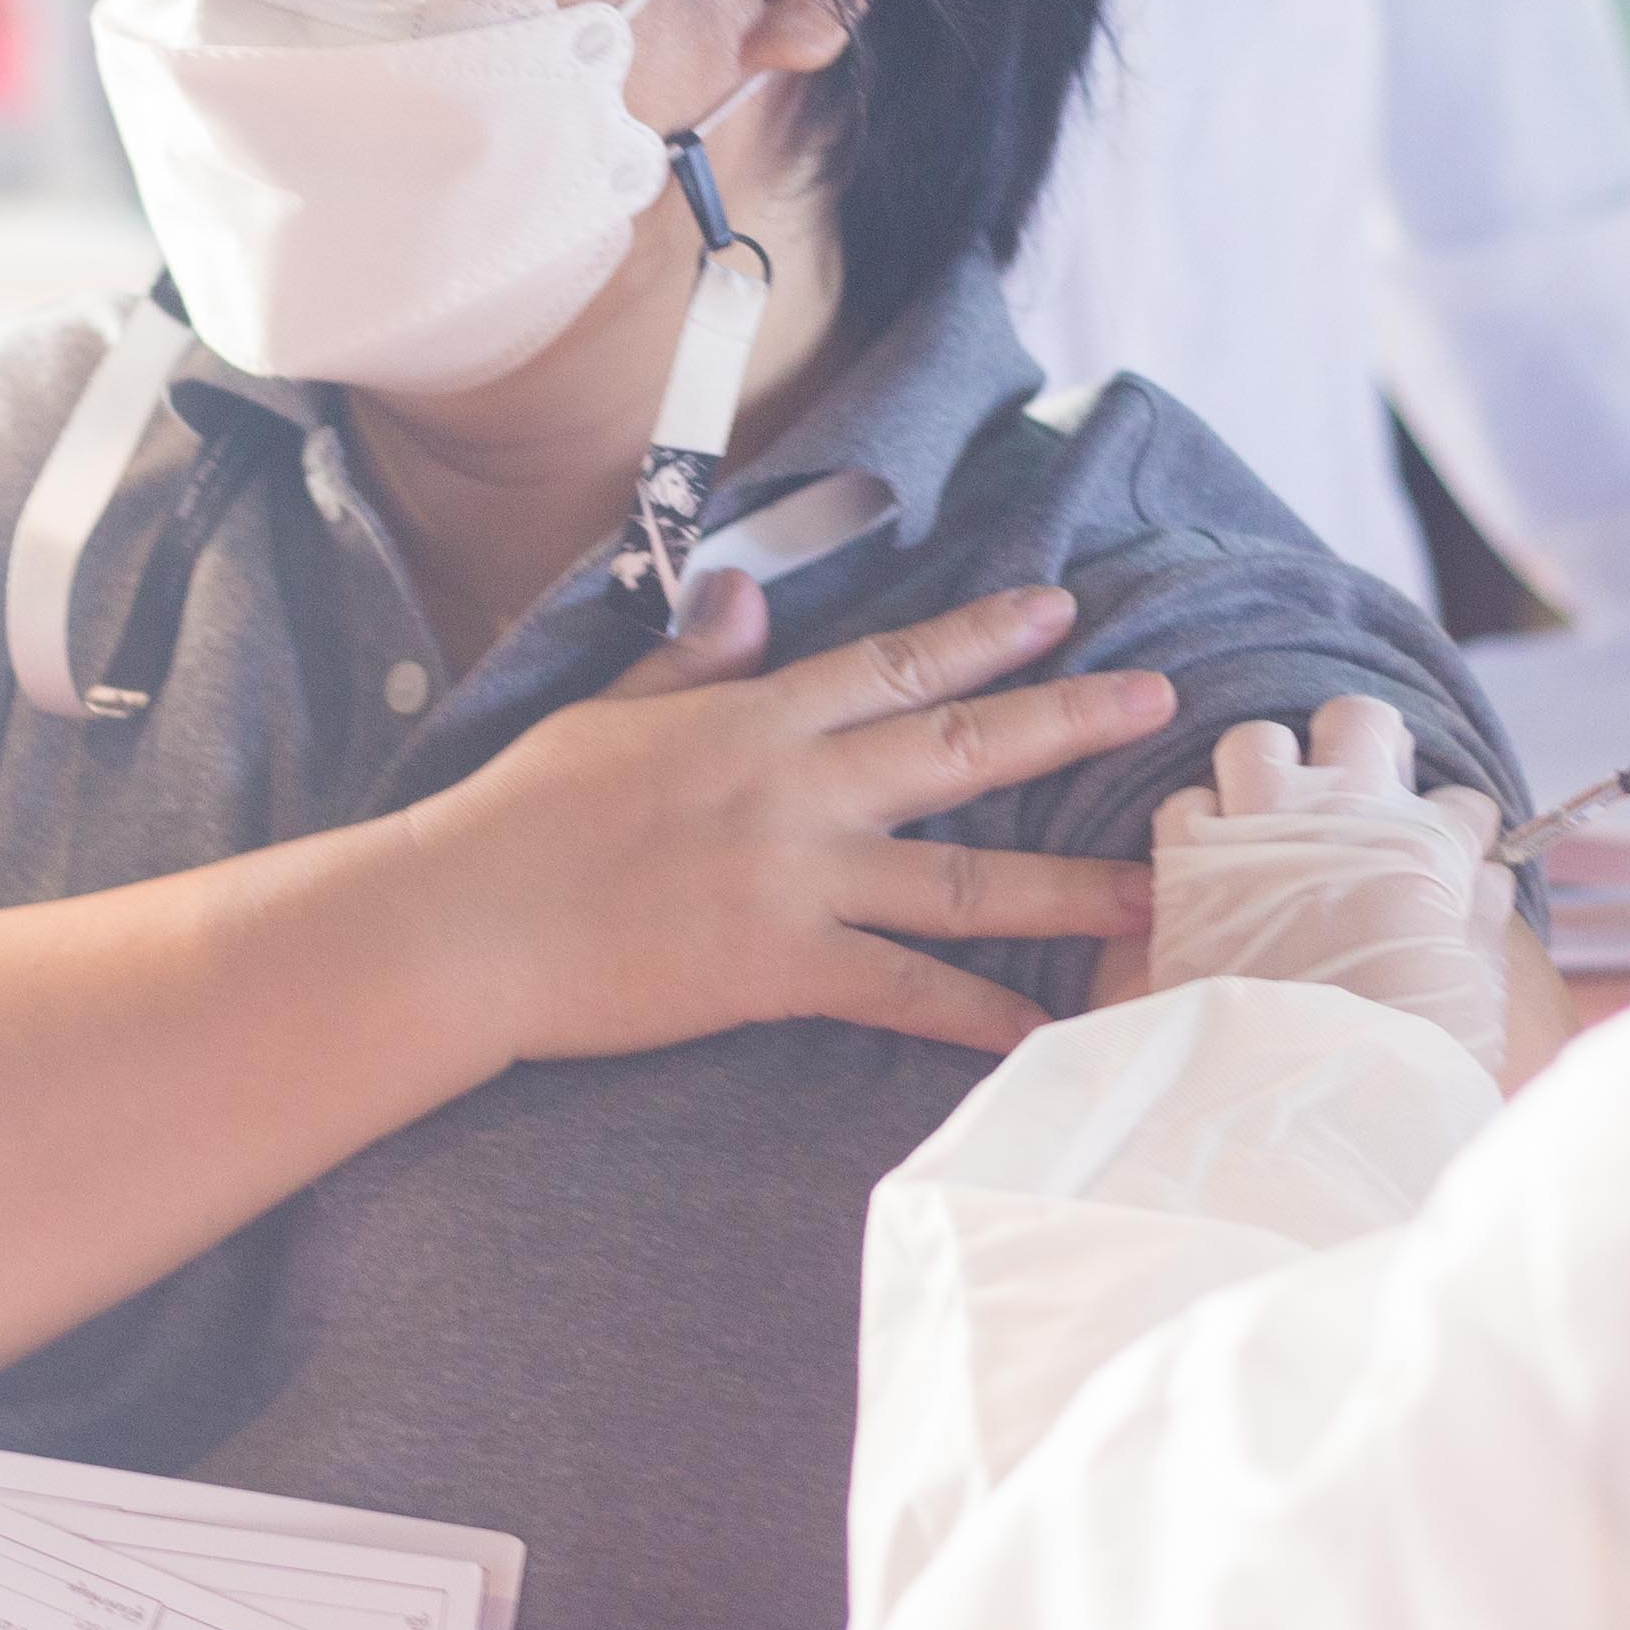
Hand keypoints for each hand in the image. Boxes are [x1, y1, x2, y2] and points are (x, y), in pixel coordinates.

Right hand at [395, 574, 1171, 1061]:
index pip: (897, 663)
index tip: (1060, 611)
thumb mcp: (605, 713)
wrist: (466, 922)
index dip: (985, 635)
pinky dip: (981, 1015)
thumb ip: (689, 662)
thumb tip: (740, 597)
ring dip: (1071, 885)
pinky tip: (1046, 1032)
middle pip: (964, 746)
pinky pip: (907, 991)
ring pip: (966, 877)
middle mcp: (799, 787)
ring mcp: (799, 878)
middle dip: (1071, 723)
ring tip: (1158, 890)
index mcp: (756, 717)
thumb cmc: (518, 819)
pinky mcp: (783, 967)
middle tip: (1163, 705)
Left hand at [1143, 699, 1514, 1076]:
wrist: (1309, 1090)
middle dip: (1363, 747)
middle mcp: (1347, 812)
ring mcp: (1263, 824)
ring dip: (1269, 771)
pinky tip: (1210, 864)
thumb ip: (1481, 924)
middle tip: (1356, 795)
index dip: (1455, 832)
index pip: (1460, 802)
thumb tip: (1486, 881)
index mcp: (1428, 846)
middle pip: (1360, 721)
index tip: (1446, 859)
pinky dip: (1197, 828)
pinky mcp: (1189, 857)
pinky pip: (1183, 803)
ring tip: (1272, 815)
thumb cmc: (1408, 1051)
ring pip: (1259, 739)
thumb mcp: (1473, 991)